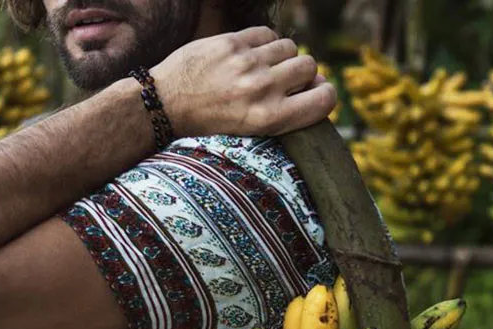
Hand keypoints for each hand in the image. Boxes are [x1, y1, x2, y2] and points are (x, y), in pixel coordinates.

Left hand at [151, 27, 336, 138]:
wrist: (167, 104)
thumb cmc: (212, 122)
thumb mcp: (251, 129)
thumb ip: (285, 110)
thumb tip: (318, 86)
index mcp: (270, 119)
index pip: (325, 100)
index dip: (325, 95)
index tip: (315, 94)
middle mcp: (263, 91)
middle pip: (310, 68)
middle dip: (302, 74)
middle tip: (282, 82)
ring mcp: (248, 64)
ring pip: (290, 48)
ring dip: (282, 57)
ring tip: (263, 69)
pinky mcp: (234, 43)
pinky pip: (268, 34)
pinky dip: (265, 43)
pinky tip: (251, 56)